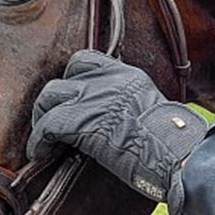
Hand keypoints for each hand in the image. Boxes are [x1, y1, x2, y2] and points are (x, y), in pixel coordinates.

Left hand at [26, 50, 210, 214]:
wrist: (175, 153)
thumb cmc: (172, 143)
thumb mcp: (153, 111)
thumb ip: (132, 106)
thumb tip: (125, 124)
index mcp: (126, 76)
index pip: (87, 61)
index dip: (73, 80)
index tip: (71, 98)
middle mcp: (107, 80)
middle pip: (63, 78)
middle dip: (54, 101)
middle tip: (52, 121)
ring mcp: (92, 98)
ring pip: (49, 97)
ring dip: (42, 119)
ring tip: (43, 139)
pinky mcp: (80, 120)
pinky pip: (47, 126)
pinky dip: (39, 141)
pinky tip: (40, 153)